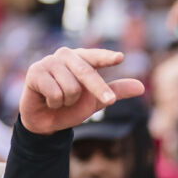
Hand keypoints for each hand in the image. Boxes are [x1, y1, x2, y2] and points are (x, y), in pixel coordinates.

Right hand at [18, 47, 144, 135]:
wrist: (44, 121)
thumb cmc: (70, 106)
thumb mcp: (96, 100)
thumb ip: (116, 91)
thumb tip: (141, 87)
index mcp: (81, 58)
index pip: (96, 57)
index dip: (107, 57)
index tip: (119, 58)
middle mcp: (65, 56)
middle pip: (87, 73)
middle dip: (99, 90)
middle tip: (108, 101)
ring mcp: (49, 62)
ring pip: (71, 88)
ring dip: (67, 101)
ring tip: (59, 99)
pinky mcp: (35, 71)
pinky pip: (55, 93)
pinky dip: (54, 103)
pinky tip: (47, 99)